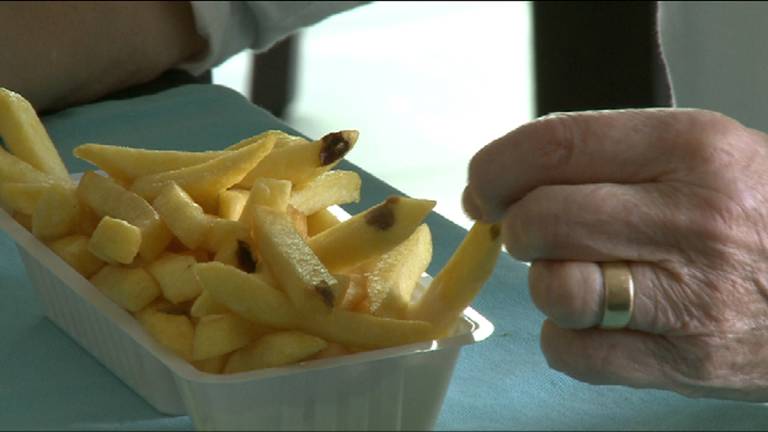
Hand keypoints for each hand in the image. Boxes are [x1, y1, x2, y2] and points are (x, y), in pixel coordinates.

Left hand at [463, 108, 767, 400]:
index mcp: (689, 149)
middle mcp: (691, 219)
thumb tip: (498, 184)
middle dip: (517, 229)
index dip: (496, 168)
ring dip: (545, 284)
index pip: (554, 145)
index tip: (483, 187)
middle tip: (534, 232)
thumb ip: (601, 157)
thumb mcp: (696, 152)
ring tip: (579, 275)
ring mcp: (690, 296)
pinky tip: (601, 319)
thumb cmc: (752, 211)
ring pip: (552, 289)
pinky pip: (572, 351)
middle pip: (541, 220)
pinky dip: (567, 337)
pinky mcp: (684, 361)